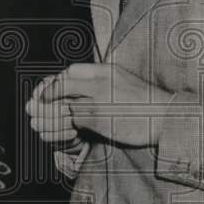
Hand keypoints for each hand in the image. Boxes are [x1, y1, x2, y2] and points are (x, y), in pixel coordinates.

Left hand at [28, 63, 171, 147]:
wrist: (167, 117)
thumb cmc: (145, 103)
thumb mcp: (122, 82)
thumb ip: (102, 82)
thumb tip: (79, 90)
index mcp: (106, 70)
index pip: (70, 72)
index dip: (56, 83)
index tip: (49, 93)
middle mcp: (100, 82)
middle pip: (62, 86)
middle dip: (47, 98)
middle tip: (36, 108)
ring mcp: (99, 100)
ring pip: (65, 106)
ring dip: (53, 116)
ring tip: (42, 123)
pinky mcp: (100, 119)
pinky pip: (74, 122)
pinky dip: (66, 128)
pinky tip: (62, 133)